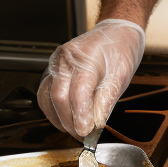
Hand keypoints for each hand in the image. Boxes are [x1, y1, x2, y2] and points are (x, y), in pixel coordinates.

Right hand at [37, 19, 145, 137]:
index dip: (81, 116)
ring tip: (74, 129)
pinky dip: (53, 109)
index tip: (86, 132)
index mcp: (86, 57)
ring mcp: (56, 62)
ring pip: (47, 97)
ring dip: (58, 118)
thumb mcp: (121, 77)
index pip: (79, 93)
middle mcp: (66, 58)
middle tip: (81, 135)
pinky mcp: (52, 68)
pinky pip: (46, 92)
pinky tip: (65, 118)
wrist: (116, 31)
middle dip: (69, 121)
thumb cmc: (120, 50)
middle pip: (59, 97)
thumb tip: (94, 125)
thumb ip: (105, 102)